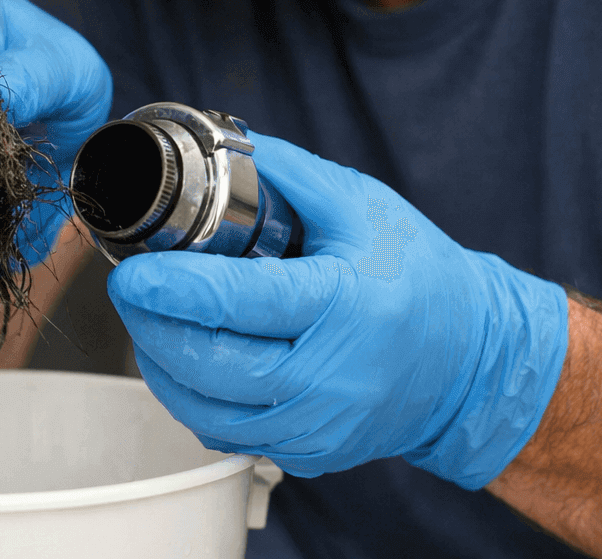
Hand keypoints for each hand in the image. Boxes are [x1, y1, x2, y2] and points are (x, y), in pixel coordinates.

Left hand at [106, 132, 568, 487]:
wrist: (471, 360)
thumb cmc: (421, 275)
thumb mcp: (364, 205)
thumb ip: (288, 174)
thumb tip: (219, 149)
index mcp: (344, 306)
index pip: (239, 302)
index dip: (174, 288)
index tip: (134, 270)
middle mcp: (329, 378)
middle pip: (208, 363)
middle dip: (151, 324)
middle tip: (130, 286)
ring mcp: (317, 426)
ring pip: (204, 407)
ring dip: (160, 363)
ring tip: (150, 319)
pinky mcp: (307, 453)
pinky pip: (224, 432)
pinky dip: (192, 396)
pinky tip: (185, 358)